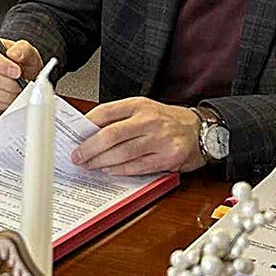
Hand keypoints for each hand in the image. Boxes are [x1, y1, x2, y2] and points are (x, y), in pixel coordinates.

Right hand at [0, 39, 42, 113]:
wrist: (26, 80)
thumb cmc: (24, 64)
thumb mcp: (29, 53)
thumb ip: (22, 49)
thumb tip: (14, 53)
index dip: (0, 63)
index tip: (17, 72)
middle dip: (7, 82)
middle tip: (21, 84)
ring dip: (6, 94)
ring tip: (18, 91)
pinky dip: (3, 103)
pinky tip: (12, 98)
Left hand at [74, 97, 203, 175]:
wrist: (200, 130)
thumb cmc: (167, 121)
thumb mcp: (143, 110)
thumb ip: (119, 118)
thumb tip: (89, 131)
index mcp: (139, 105)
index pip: (106, 112)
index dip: (87, 125)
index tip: (75, 135)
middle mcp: (149, 120)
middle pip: (111, 135)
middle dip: (90, 148)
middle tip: (78, 156)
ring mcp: (159, 140)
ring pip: (123, 153)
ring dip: (101, 161)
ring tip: (89, 165)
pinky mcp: (168, 158)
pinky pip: (138, 167)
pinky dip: (121, 170)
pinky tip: (109, 170)